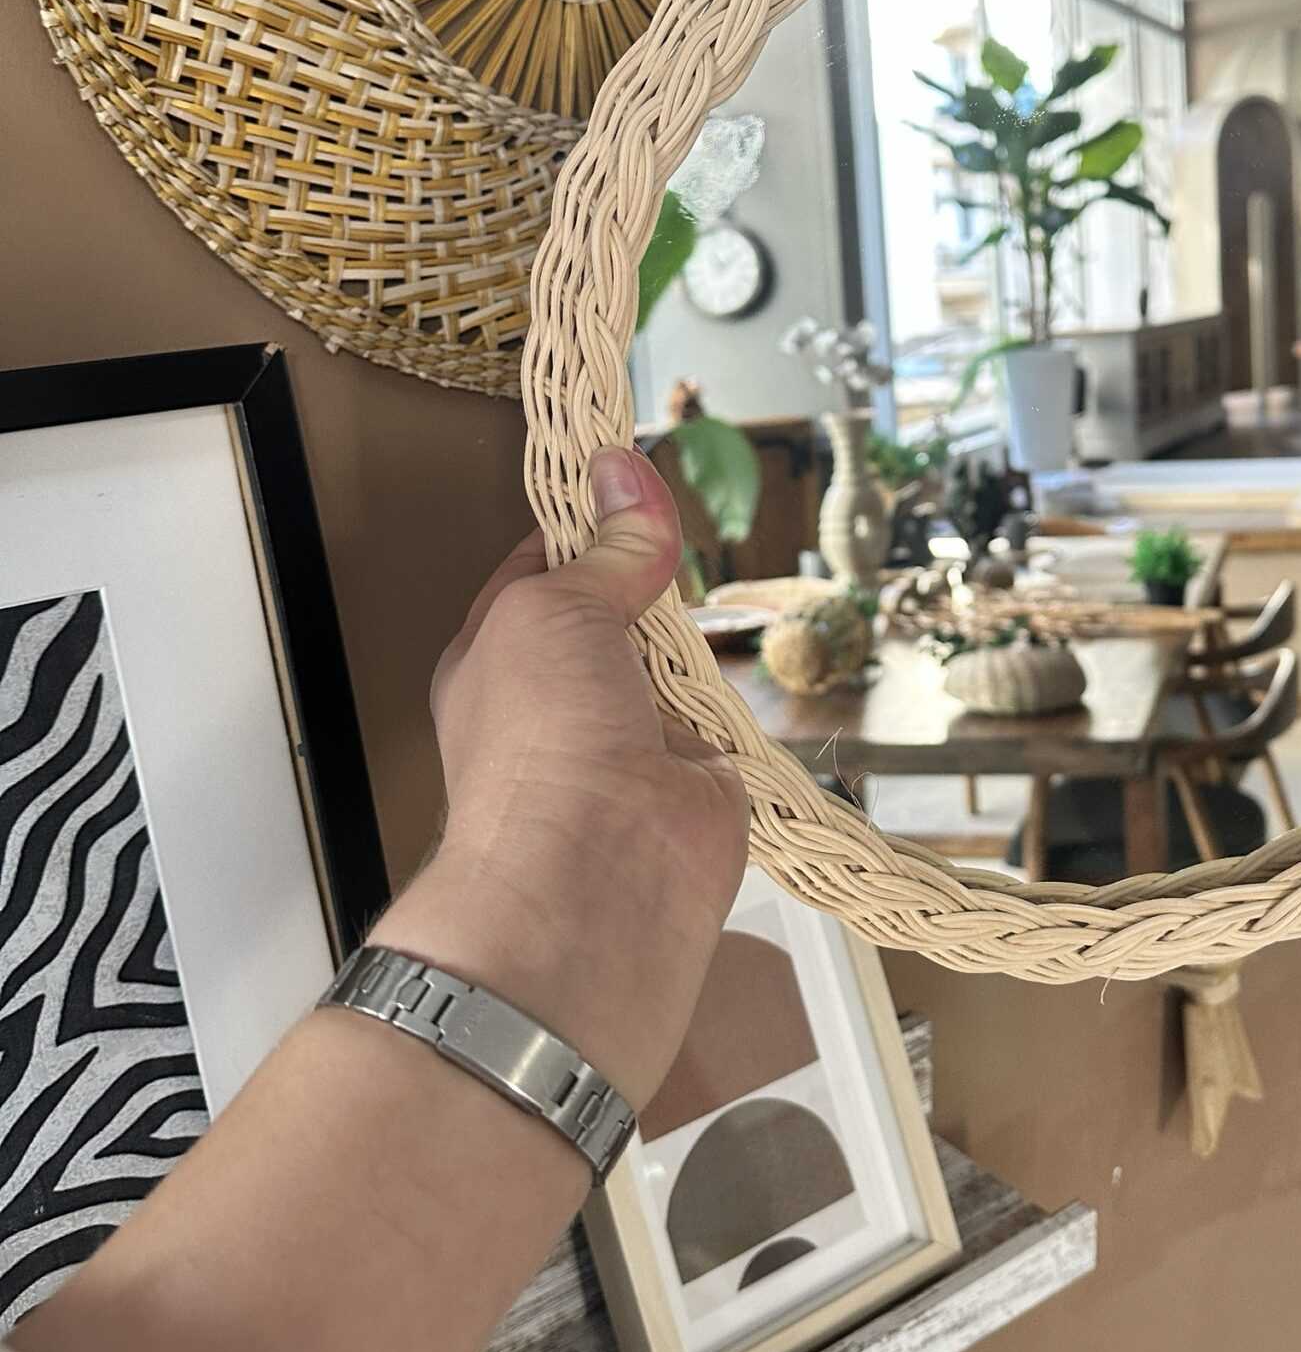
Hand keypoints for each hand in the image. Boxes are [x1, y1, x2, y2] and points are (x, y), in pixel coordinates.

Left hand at [420, 446, 747, 1111]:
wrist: (597, 877)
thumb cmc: (539, 743)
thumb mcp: (554, 609)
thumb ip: (602, 551)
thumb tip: (622, 474)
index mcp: (497, 654)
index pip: (543, 566)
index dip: (586, 520)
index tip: (628, 474)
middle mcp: (557, 698)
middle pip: (613, 610)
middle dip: (647, 576)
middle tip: (682, 524)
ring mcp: (626, 738)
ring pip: (669, 662)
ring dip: (694, 636)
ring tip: (715, 587)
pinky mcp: (691, 775)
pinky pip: (719, 718)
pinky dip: (736, 697)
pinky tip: (751, 661)